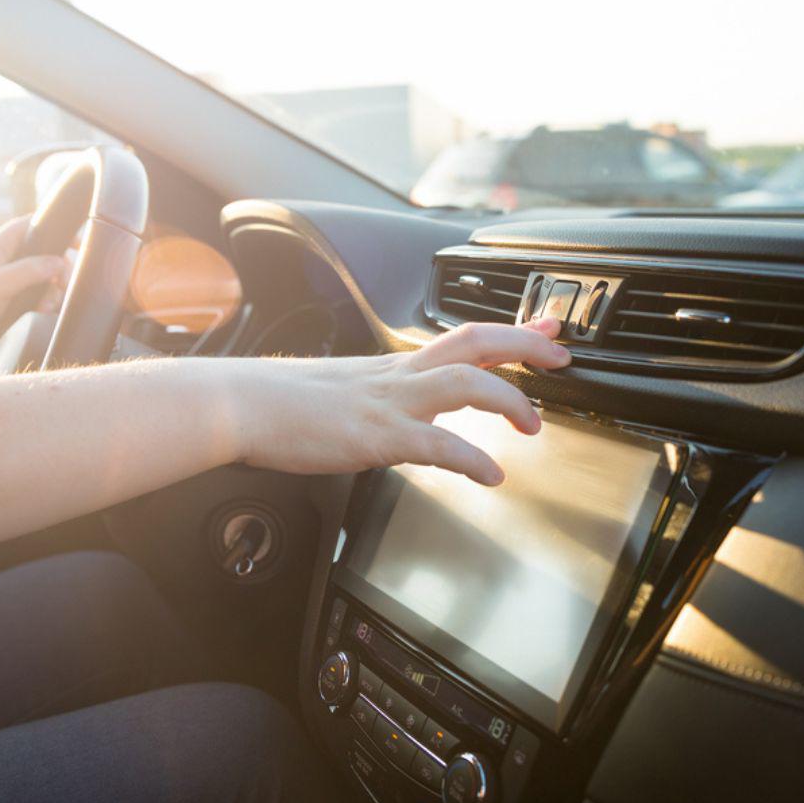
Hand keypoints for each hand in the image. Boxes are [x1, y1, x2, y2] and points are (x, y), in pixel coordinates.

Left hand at [0, 216, 68, 360]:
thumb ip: (28, 271)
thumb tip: (58, 262)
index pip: (29, 226)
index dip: (53, 229)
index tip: (77, 242)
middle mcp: (2, 260)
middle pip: (41, 253)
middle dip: (58, 268)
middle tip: (65, 283)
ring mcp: (5, 279)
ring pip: (40, 275)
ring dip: (52, 288)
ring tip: (51, 303)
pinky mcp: (7, 297)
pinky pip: (35, 293)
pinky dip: (45, 300)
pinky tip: (46, 309)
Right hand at [237, 317, 571, 484]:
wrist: (241, 404)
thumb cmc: (287, 401)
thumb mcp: (350, 389)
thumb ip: (388, 396)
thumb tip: (411, 411)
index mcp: (397, 366)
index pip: (466, 337)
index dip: (513, 331)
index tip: (548, 328)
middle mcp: (401, 375)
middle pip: (476, 342)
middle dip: (526, 345)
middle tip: (562, 354)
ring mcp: (390, 402)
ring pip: (465, 383)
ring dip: (509, 400)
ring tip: (535, 425)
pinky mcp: (375, 436)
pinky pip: (436, 444)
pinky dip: (471, 459)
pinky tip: (492, 474)